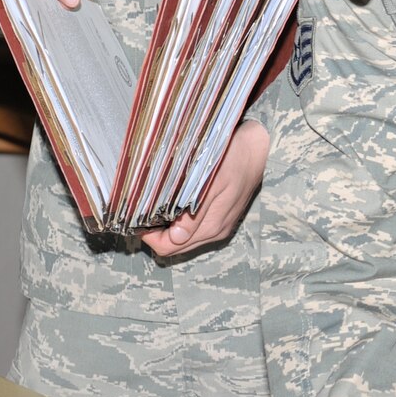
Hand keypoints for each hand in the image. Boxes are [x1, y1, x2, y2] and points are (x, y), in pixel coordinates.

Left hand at [140, 121, 268, 256]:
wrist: (257, 149)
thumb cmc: (232, 158)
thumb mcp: (210, 182)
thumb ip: (194, 213)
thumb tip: (176, 237)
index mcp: (210, 226)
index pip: (168, 246)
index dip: (149, 235)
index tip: (138, 216)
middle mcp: (215, 231)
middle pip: (175, 247)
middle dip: (156, 233)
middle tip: (144, 210)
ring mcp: (220, 227)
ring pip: (184, 241)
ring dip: (168, 229)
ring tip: (158, 206)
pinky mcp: (223, 219)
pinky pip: (195, 231)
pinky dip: (181, 224)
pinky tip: (176, 206)